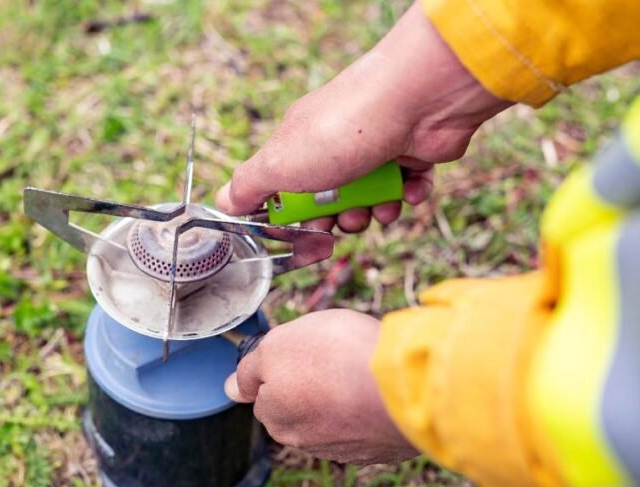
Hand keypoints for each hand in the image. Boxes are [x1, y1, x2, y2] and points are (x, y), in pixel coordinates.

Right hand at [215, 3, 510, 232]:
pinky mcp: (414, 153)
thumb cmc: (342, 130)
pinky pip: (410, 188)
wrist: (415, 103)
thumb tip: (224, 202)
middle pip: (333, 201)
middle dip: (339, 220)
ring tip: (379, 206)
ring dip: (375, 212)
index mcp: (301, 142)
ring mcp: (378, 148)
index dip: (295, 216)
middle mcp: (338, 143)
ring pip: (372, 200)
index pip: (290, 188)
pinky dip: (409, 195)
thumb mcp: (279, 163)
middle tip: (344, 220)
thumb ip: (249, 185)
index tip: (300, 229)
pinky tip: (408, 191)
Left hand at [224, 310, 418, 464]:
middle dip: (312, 387)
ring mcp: (346, 449)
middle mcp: (306, 441)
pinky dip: (370, 410)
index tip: (305, 352)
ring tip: (361, 372)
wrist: (403, 383)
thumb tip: (229, 388)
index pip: (266, 393)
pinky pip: (368, 426)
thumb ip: (249, 370)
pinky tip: (381, 391)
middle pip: (299, 409)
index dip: (284, 366)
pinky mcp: (381, 450)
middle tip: (334, 359)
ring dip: (342, 400)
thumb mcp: (277, 345)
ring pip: (334, 419)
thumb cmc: (336, 356)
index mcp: (276, 416)